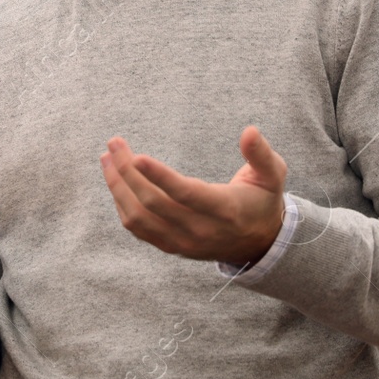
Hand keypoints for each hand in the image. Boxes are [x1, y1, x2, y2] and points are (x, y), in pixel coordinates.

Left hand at [100, 126, 287, 268]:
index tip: (136, 155)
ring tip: (106, 159)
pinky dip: (122, 204)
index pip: (185, 194)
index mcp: (224, 210)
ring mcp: (182, 242)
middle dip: (127, 172)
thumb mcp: (273, 175)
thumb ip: (262, 154)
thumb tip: (249, 131)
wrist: (258, 244)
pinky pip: (138, 228)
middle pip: (153, 203)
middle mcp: (199, 230)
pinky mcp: (170, 246)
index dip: (159, 176)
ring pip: (138, 218)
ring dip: (117, 187)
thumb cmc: (262, 201)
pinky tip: (116, 181)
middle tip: (114, 143)